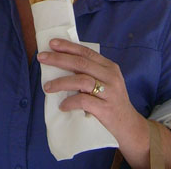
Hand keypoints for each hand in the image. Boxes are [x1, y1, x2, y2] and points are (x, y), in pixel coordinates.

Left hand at [37, 38, 148, 154]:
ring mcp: (110, 92)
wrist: (129, 126)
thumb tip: (61, 64)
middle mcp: (111, 76)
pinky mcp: (106, 109)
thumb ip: (90, 73)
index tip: (52, 43)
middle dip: (59, 59)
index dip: (68, 47)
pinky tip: (62, 106)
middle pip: (81, 63)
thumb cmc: (111, 103)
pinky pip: (84, 101)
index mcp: (109, 67)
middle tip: (42, 58)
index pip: (86, 52)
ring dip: (61, 82)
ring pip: (82, 80)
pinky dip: (70, 102)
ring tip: (47, 87)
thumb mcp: (105, 83)